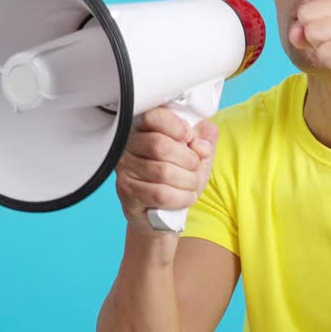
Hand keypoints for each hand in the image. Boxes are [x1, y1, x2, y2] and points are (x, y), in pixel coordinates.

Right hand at [114, 106, 217, 236]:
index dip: (177, 127)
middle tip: (195, 167)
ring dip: (188, 181)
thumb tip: (204, 138)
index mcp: (144, 129)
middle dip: (188, 159)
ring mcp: (125, 170)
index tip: (190, 138)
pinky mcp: (127, 193)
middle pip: (160, 145)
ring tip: (192, 185)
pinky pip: (160, 194)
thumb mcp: (198, 155)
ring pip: (163, 172)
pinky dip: (181, 197)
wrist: (164, 214)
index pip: (153, 117)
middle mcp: (129, 147)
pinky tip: (185, 197)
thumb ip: (205, 140)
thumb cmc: (178, 180)